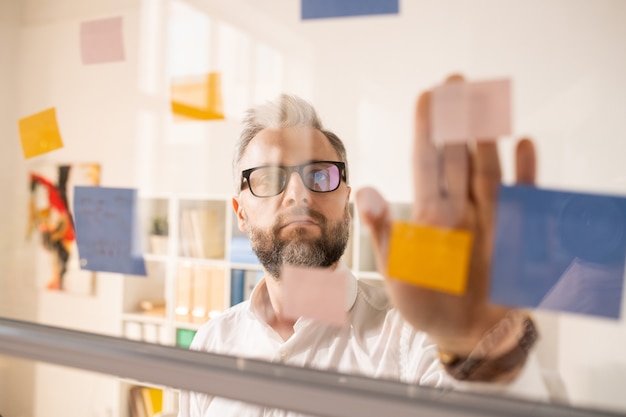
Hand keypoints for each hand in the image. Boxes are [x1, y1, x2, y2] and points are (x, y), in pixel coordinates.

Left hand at [355, 75, 536, 354]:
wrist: (465, 334)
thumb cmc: (426, 302)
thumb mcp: (398, 269)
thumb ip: (384, 229)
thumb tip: (363, 189)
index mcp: (429, 214)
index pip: (427, 161)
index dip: (427, 128)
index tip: (428, 95)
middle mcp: (459, 208)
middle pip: (458, 156)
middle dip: (457, 119)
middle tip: (458, 80)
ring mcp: (488, 218)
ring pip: (487, 169)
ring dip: (487, 137)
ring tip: (486, 102)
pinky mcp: (515, 233)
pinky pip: (522, 198)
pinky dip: (525, 173)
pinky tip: (523, 143)